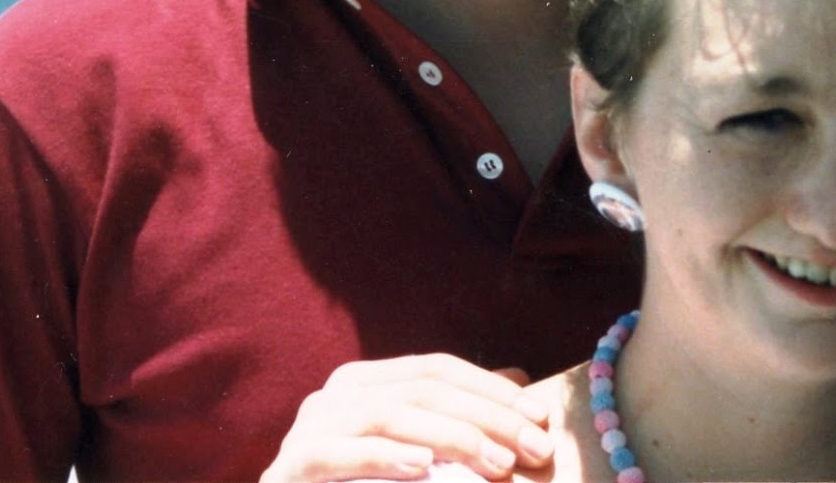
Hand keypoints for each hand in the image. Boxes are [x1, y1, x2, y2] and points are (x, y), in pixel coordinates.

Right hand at [259, 354, 554, 482]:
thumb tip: (516, 379)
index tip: (540, 416)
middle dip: (487, 416)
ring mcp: (311, 426)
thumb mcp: (412, 447)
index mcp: (364, 381)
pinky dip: (385, 457)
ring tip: (498, 463)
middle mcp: (337, 393)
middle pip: (422, 388)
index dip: (491, 388)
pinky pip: (342, 454)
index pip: (436, 369)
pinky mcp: (295, 465)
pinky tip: (422, 466)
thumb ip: (452, 417)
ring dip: (452, 437)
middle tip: (535, 446)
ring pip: (390, 414)